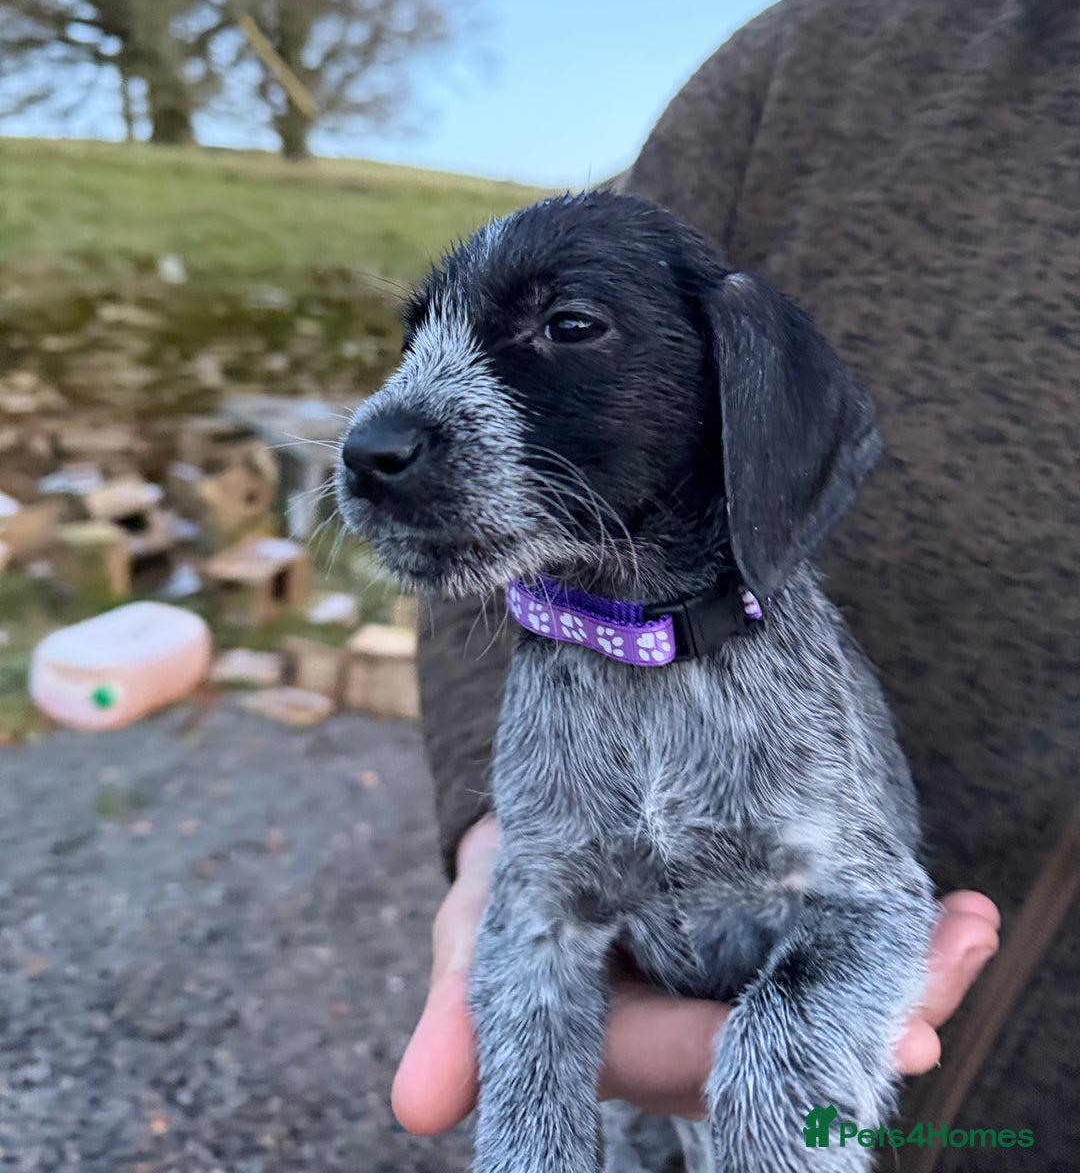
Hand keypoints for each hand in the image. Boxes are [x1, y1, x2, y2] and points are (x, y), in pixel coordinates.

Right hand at [391, 815, 999, 1130]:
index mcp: (627, 1043)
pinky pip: (851, 952)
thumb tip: (417, 1108)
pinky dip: (905, 938)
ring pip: (833, 1005)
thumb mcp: (486, 915)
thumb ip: (464, 1001)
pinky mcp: (789, 941)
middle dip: (861, 1032)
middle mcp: (701, 1033)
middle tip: (928, 1015)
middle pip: (785, 1051)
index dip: (734, 1068)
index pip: (684, 1064)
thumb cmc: (519, 866)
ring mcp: (752, 986)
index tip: (801, 1057)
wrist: (570, 789)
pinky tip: (962, 909)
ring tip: (965, 934)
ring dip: (906, 980)